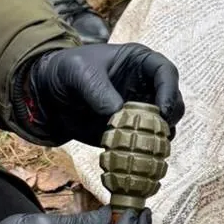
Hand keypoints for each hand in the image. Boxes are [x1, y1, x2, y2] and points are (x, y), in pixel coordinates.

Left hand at [23, 44, 183, 145]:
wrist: (50, 95)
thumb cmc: (66, 72)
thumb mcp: (79, 73)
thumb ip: (98, 91)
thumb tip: (118, 115)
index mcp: (139, 63)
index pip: (166, 72)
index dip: (169, 91)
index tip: (163, 112)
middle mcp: (145, 87)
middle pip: (173, 103)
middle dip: (170, 119)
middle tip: (160, 134)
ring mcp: (139, 112)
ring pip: (164, 128)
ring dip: (160, 140)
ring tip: (147, 149)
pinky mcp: (129, 134)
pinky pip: (145, 146)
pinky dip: (144, 154)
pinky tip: (134, 160)